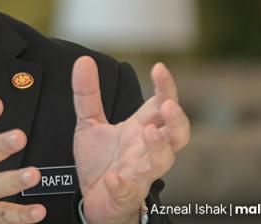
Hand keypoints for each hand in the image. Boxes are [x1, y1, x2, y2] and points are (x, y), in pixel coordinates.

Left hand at [72, 57, 190, 223]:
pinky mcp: (124, 195)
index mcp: (141, 129)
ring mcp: (139, 174)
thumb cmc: (101, 162)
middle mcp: (146, 151)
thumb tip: (83, 60)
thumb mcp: (89, 123)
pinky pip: (128, 191)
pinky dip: (122, 185)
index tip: (160, 68)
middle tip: (168, 105)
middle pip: (177, 136)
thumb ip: (87, 94)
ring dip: (159, 148)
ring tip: (150, 132)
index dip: (166, 88)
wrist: (93, 200)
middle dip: (177, 120)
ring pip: (161, 162)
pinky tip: (113, 178)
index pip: (161, 105)